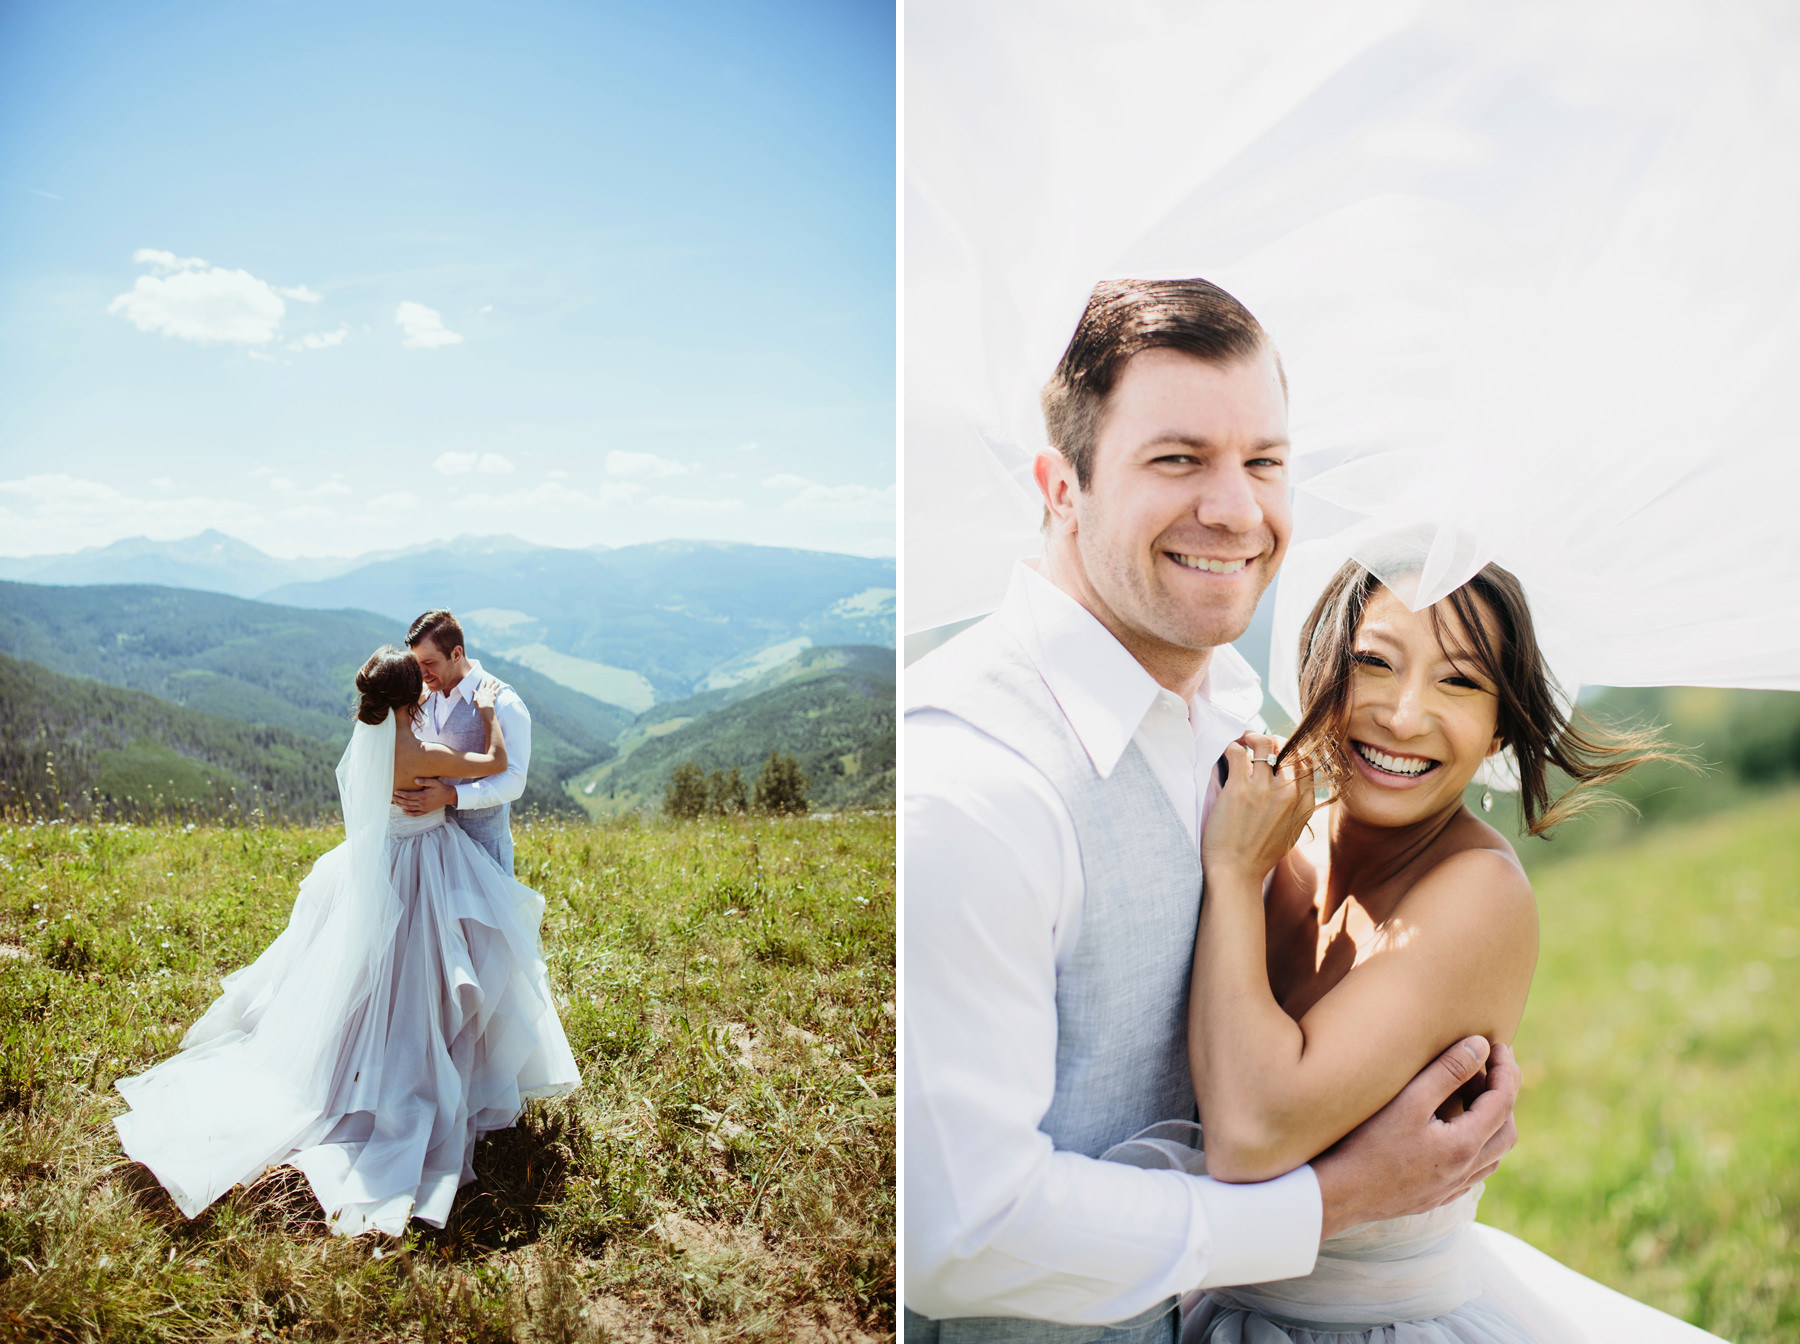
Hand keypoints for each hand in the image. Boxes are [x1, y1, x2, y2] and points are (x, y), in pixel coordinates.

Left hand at [392, 778, 457, 814]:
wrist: (448, 796)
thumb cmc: (441, 788)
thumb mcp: (434, 782)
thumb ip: (424, 781)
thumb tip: (414, 780)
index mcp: (423, 796)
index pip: (409, 796)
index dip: (401, 794)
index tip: (395, 792)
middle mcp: (422, 803)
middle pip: (407, 802)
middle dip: (399, 800)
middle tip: (392, 797)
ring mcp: (424, 808)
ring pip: (409, 808)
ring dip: (401, 806)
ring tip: (395, 802)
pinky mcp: (426, 811)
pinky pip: (415, 814)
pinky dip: (408, 813)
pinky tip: (403, 810)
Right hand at [473, 676, 501, 710]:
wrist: (485, 706)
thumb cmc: (479, 704)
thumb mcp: (475, 699)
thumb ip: (475, 694)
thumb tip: (473, 690)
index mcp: (481, 691)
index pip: (482, 685)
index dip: (484, 681)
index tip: (485, 679)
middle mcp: (486, 690)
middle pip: (489, 684)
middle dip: (492, 681)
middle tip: (494, 678)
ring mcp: (490, 692)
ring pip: (494, 686)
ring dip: (496, 683)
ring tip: (498, 682)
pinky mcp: (494, 694)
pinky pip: (498, 690)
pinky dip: (500, 688)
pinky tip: (502, 686)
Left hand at [1201, 733, 1314, 886]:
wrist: (1237, 874)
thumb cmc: (1259, 856)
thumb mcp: (1292, 832)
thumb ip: (1296, 808)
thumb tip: (1292, 785)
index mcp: (1304, 804)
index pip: (1307, 761)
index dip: (1292, 750)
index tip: (1278, 752)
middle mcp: (1288, 793)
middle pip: (1288, 747)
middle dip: (1272, 741)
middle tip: (1258, 744)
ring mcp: (1264, 789)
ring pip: (1263, 743)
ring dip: (1251, 738)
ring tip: (1244, 742)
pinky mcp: (1238, 789)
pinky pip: (1237, 752)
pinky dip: (1232, 748)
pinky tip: (1229, 754)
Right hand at [1312, 1037, 1520, 1239]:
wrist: (1338, 1194)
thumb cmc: (1367, 1144)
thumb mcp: (1408, 1100)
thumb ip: (1447, 1071)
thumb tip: (1480, 1045)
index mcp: (1464, 1146)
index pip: (1503, 1102)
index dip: (1504, 1070)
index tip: (1496, 1045)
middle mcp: (1465, 1171)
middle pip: (1507, 1131)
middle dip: (1504, 1095)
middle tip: (1487, 1067)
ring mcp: (1451, 1188)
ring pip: (1493, 1155)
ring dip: (1493, 1123)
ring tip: (1472, 1095)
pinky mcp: (1436, 1196)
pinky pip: (1474, 1172)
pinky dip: (1477, 1145)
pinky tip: (1454, 1132)